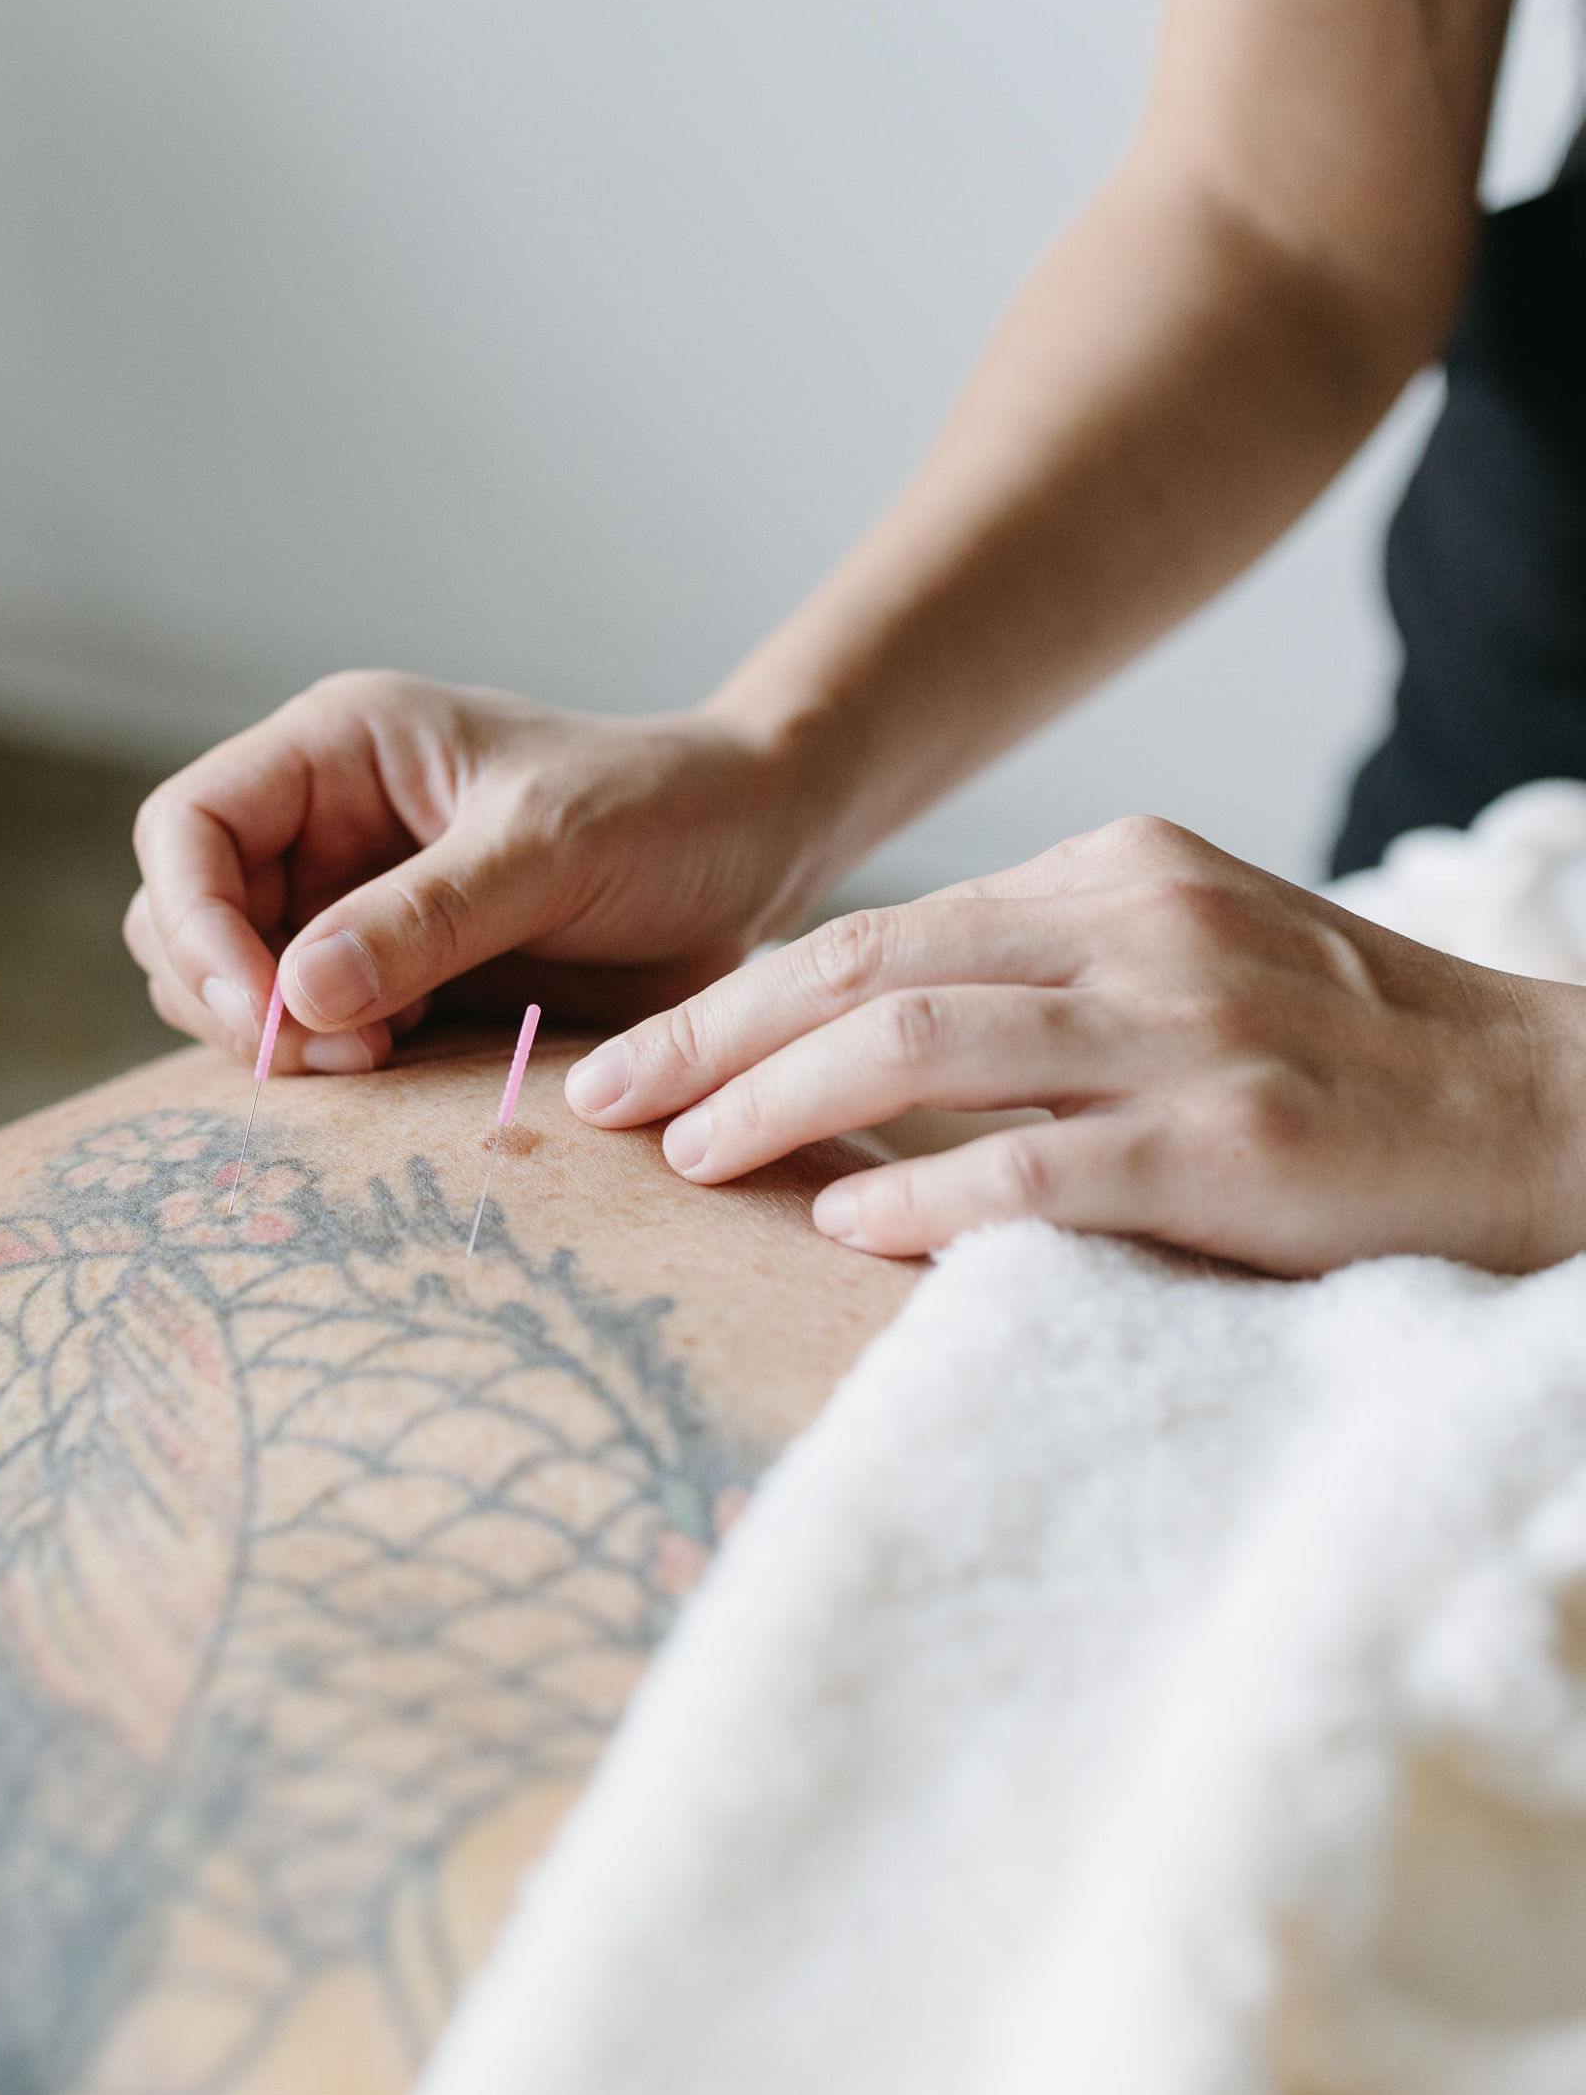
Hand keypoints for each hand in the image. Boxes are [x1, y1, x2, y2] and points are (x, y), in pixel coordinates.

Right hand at [124, 672, 832, 1072]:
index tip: (261, 1009)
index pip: (187, 828)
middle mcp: (324, 825)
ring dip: (276, 1040)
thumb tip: (294, 995)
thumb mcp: (548, 848)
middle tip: (344, 1055)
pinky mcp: (393, 978)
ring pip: (235, 988)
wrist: (753, 855)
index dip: (194, 922)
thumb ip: (424, 916)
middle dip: (231, 996)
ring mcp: (351, 905)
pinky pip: (310, 1032)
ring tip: (378, 1060)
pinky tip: (396, 1074)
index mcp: (338, 749)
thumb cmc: (662, 811)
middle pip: (184, 919)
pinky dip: (324, 1066)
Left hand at [562, 816, 1585, 1276]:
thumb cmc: (1350, 1051)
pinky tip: (845, 1221)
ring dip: (781, 1102)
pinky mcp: (1234, 1141)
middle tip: (603, 1098)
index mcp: (1115, 873)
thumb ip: (1044, 974)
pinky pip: (1037, 1161)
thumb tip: (863, 1034)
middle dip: (715, 1034)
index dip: (743, 991)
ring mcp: (1187, 1029)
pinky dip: (924, 1189)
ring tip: (688, 1158)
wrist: (1554, 1109)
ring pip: (926, 1041)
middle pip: (871, 965)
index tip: (642, 1049)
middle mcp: (1138, 927)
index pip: (884, 926)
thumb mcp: (1191, 956)